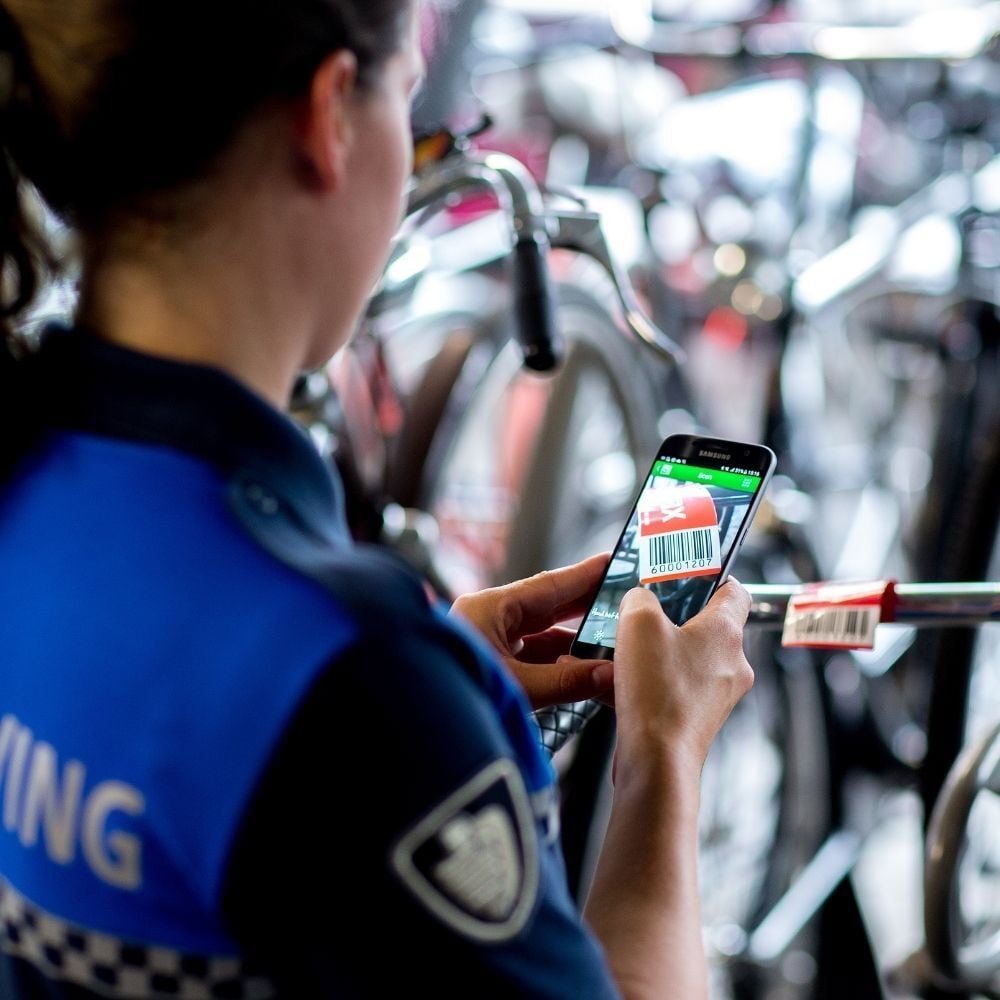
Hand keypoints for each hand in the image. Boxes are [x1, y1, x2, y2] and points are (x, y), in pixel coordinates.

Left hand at [449, 553, 613, 709]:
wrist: (412, 727)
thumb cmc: (453, 697)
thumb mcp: (517, 687)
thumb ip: (565, 680)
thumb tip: (608, 674)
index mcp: (488, 609)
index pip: (547, 585)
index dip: (584, 576)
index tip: (613, 563)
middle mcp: (486, 620)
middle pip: (545, 607)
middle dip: (584, 606)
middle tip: (622, 600)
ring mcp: (485, 644)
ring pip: (538, 636)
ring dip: (572, 641)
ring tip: (610, 640)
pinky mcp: (486, 667)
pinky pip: (528, 658)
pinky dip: (556, 662)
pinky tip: (580, 668)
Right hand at [613, 580, 753, 776]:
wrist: (657, 760)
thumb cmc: (657, 693)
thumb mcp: (638, 623)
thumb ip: (640, 598)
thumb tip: (640, 599)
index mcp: (726, 632)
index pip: (735, 591)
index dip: (711, 578)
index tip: (686, 576)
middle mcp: (732, 664)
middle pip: (708, 626)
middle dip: (674, 617)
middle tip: (644, 613)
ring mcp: (718, 695)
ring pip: (690, 659)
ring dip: (660, 652)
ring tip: (627, 651)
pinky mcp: (699, 719)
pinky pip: (678, 687)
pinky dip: (655, 681)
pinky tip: (624, 683)